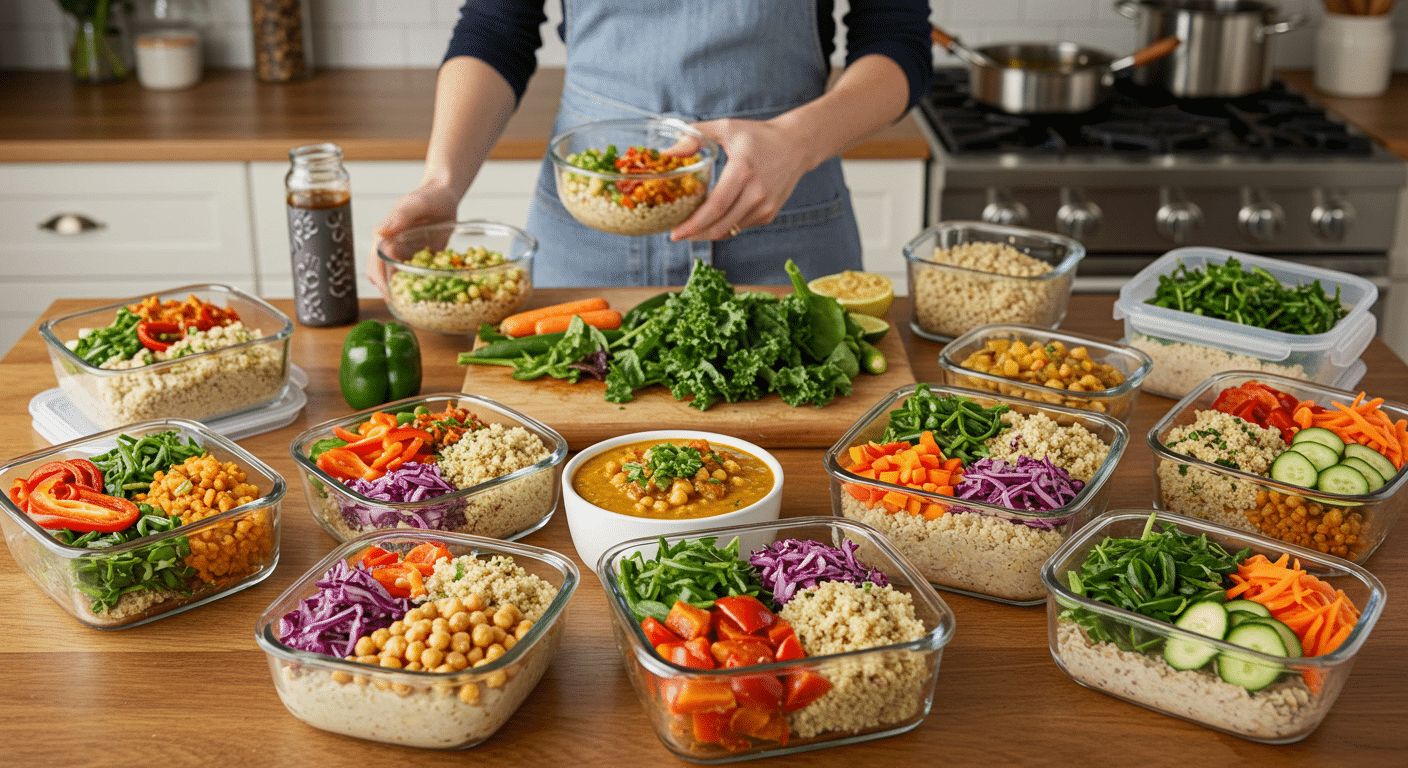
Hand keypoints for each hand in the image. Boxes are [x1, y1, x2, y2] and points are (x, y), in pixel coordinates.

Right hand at [366, 182, 460, 297]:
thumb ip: (399, 216)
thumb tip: (380, 232)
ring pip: (396, 280)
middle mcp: (390, 249)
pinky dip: (419, 287)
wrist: (444, 195)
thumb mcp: (415, 204)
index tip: (391, 297)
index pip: (375, 265)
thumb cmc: (428, 196)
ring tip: (417, 307)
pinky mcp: (417, 260)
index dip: (381, 282)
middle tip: (405, 308)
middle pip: (381, 277)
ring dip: (403, 293)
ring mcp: (403, 256)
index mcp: (384, 237)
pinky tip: (431, 296)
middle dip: (390, 293)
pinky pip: (414, 277)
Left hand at [668, 117, 812, 241]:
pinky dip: (723, 227)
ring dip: (707, 233)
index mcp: (743, 170)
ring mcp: (765, 206)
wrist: (796, 145)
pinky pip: (740, 226)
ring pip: (729, 230)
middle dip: (695, 234)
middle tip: (676, 234)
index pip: (715, 206)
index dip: (693, 224)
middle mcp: (757, 192)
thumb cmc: (757, 135)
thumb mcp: (725, 127)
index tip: (674, 232)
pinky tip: (711, 221)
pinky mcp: (769, 213)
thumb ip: (694, 136)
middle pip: (720, 225)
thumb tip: (668, 153)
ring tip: (690, 229)